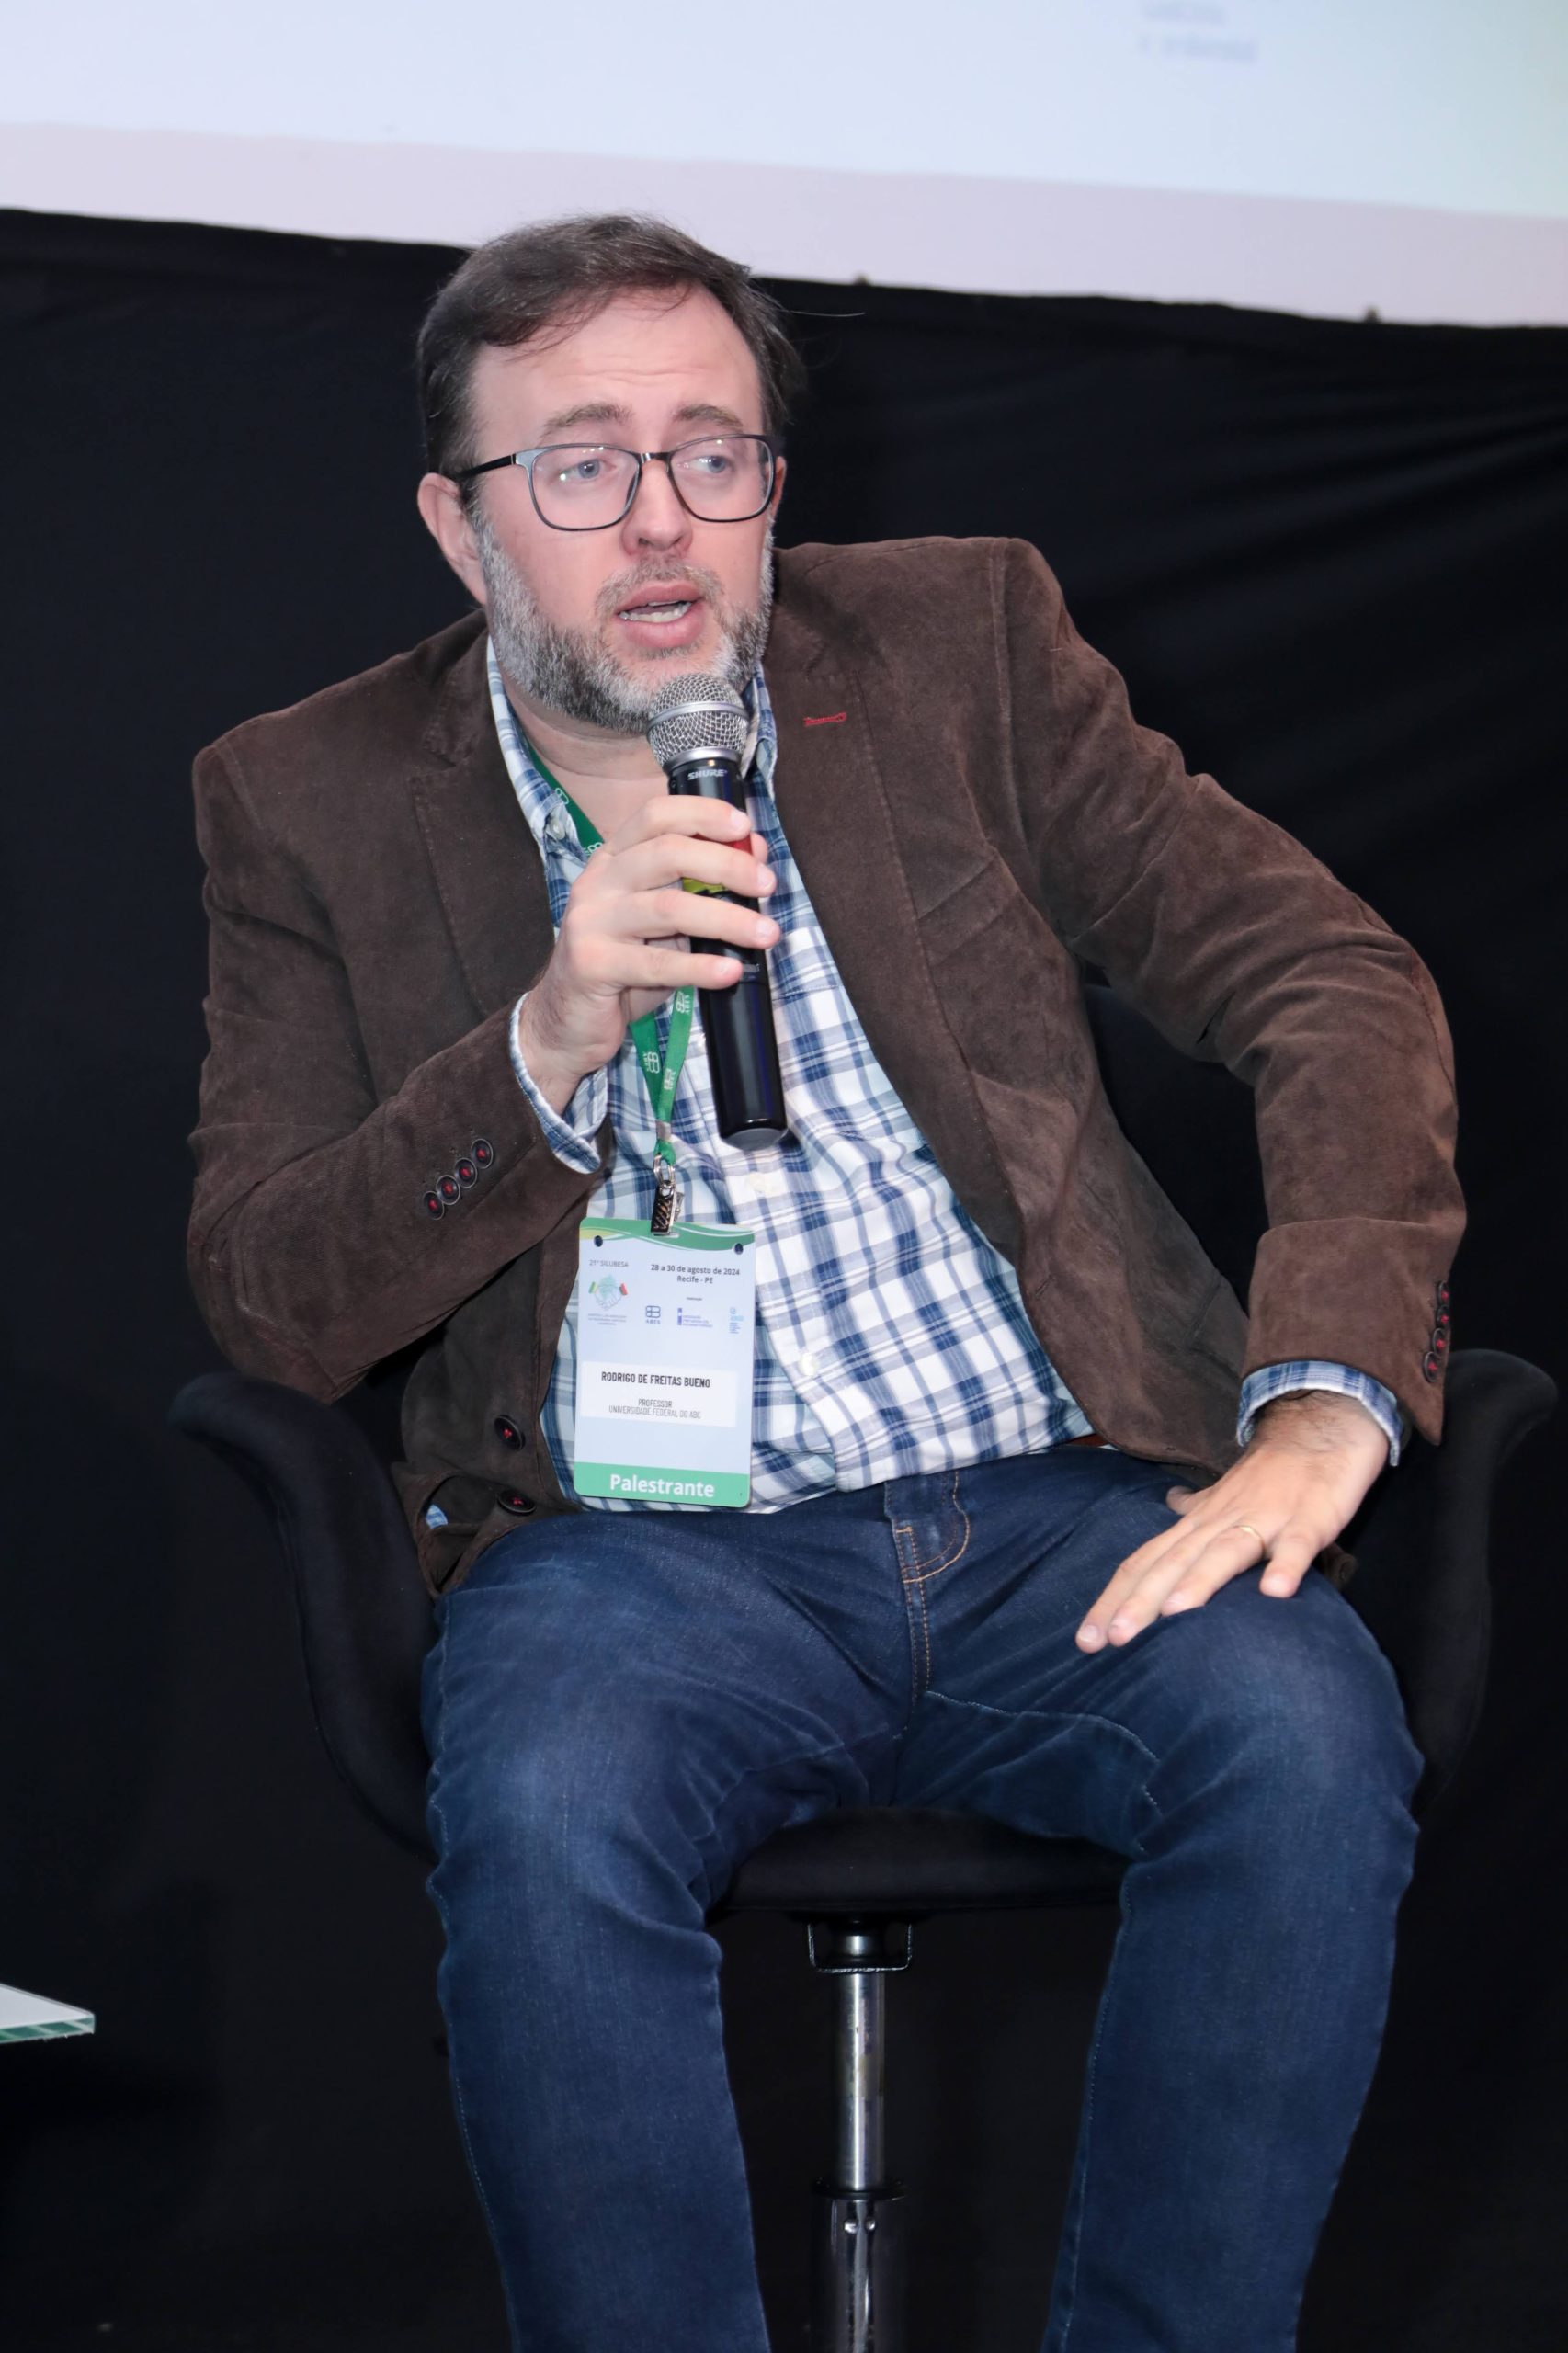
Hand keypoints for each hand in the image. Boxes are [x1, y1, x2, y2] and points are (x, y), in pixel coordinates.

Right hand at [517, 797, 777, 1110]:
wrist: (567, 1020)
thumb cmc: (623, 964)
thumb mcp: (662, 920)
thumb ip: (699, 886)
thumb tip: (754, 855)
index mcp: (613, 860)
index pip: (655, 816)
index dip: (702, 814)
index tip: (744, 826)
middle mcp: (598, 882)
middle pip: (667, 854)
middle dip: (726, 864)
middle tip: (767, 884)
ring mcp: (591, 922)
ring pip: (668, 908)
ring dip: (726, 919)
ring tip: (766, 933)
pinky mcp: (592, 964)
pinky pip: (656, 964)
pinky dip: (700, 967)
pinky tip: (730, 971)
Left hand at [1075, 1391, 1389, 1651]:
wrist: (1321, 1428)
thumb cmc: (1270, 1472)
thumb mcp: (1223, 1494)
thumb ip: (1194, 1508)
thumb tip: (1169, 1507)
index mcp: (1197, 1523)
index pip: (1144, 1562)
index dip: (1115, 1599)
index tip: (1087, 1639)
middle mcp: (1220, 1522)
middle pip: (1173, 1563)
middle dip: (1141, 1602)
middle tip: (1113, 1640)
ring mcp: (1265, 1519)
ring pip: (1226, 1553)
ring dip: (1200, 1583)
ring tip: (1174, 1616)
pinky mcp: (1309, 1520)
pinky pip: (1297, 1546)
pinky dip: (1286, 1567)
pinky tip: (1274, 1593)